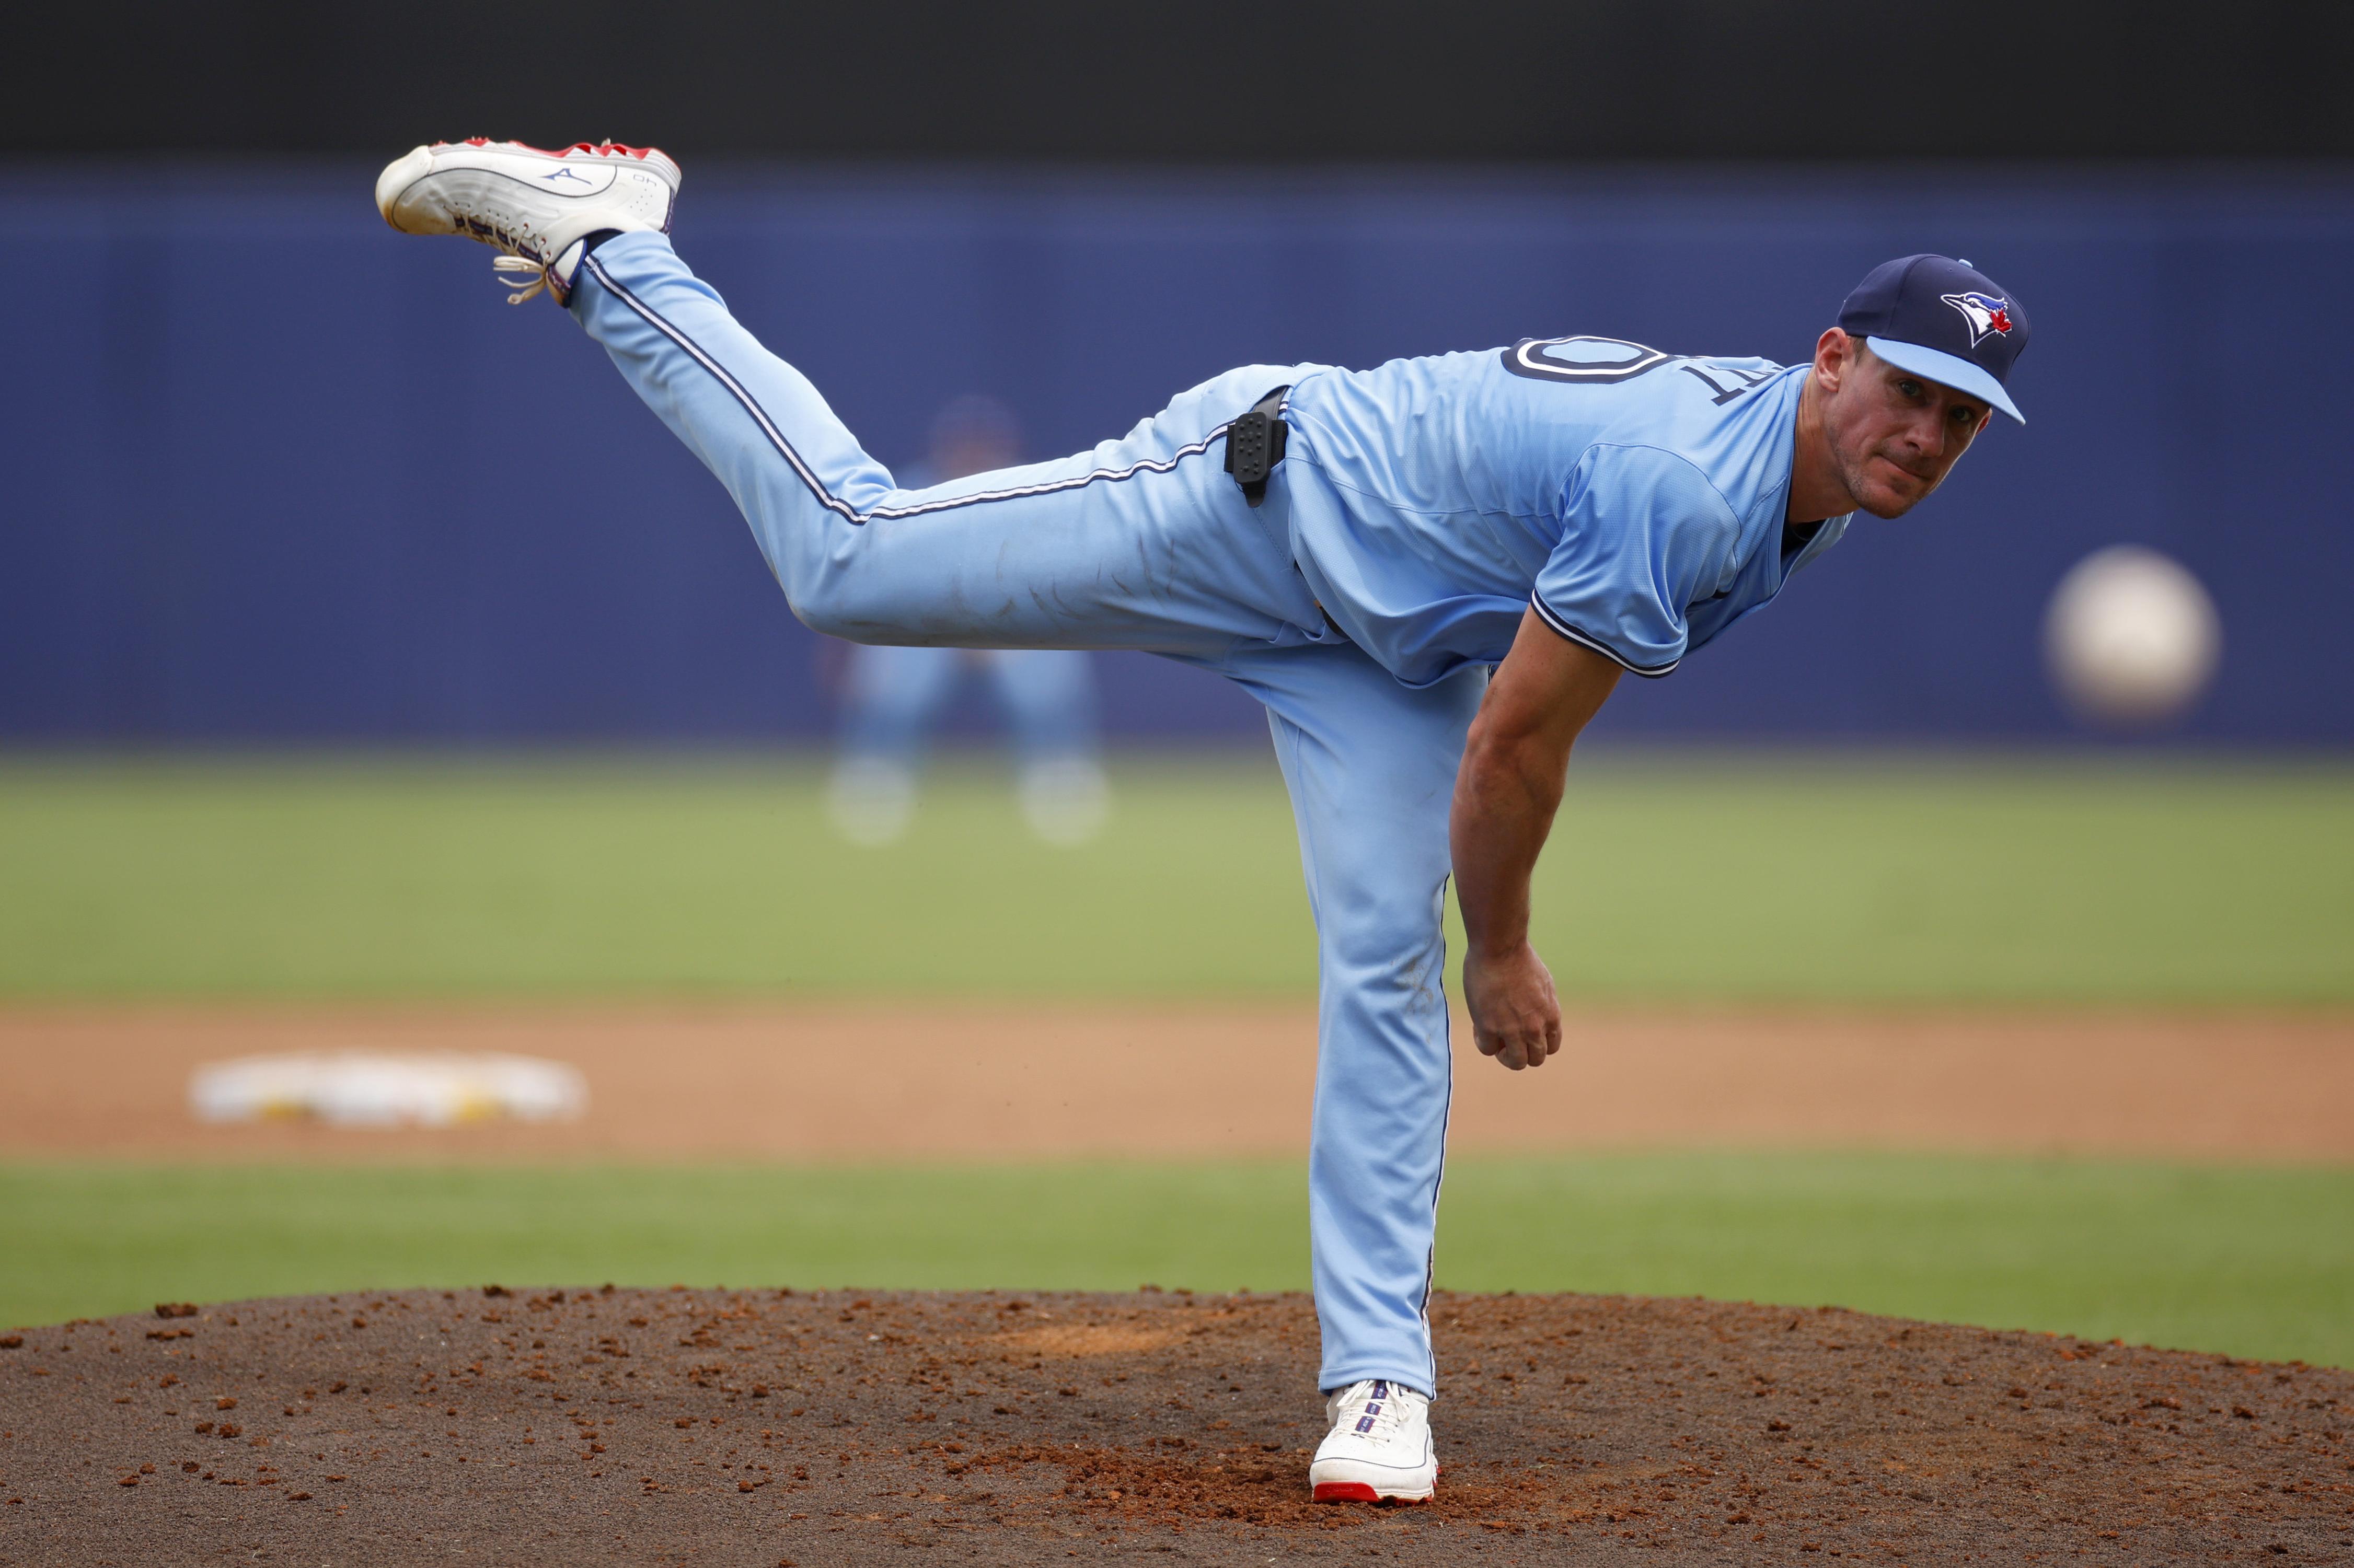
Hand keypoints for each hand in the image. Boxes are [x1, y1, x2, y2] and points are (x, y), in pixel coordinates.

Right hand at [1462, 943, 1562, 1070]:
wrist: (1500, 947)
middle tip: (1507, 1040)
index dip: (1536, 1044)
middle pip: (1535, 1059)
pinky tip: (1478, 1026)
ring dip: (1504, 1055)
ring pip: (1515, 1062)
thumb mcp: (1543, 984)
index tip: (1524, 1034)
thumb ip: (1541, 1004)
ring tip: (1493, 1038)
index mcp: (1551, 1016)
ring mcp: (1513, 1030)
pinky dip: (1483, 1041)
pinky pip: (1487, 1049)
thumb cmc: (1518, 957)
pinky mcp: (1489, 1027)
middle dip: (1521, 1053)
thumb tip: (1535, 1012)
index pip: (1551, 1048)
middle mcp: (1535, 1027)